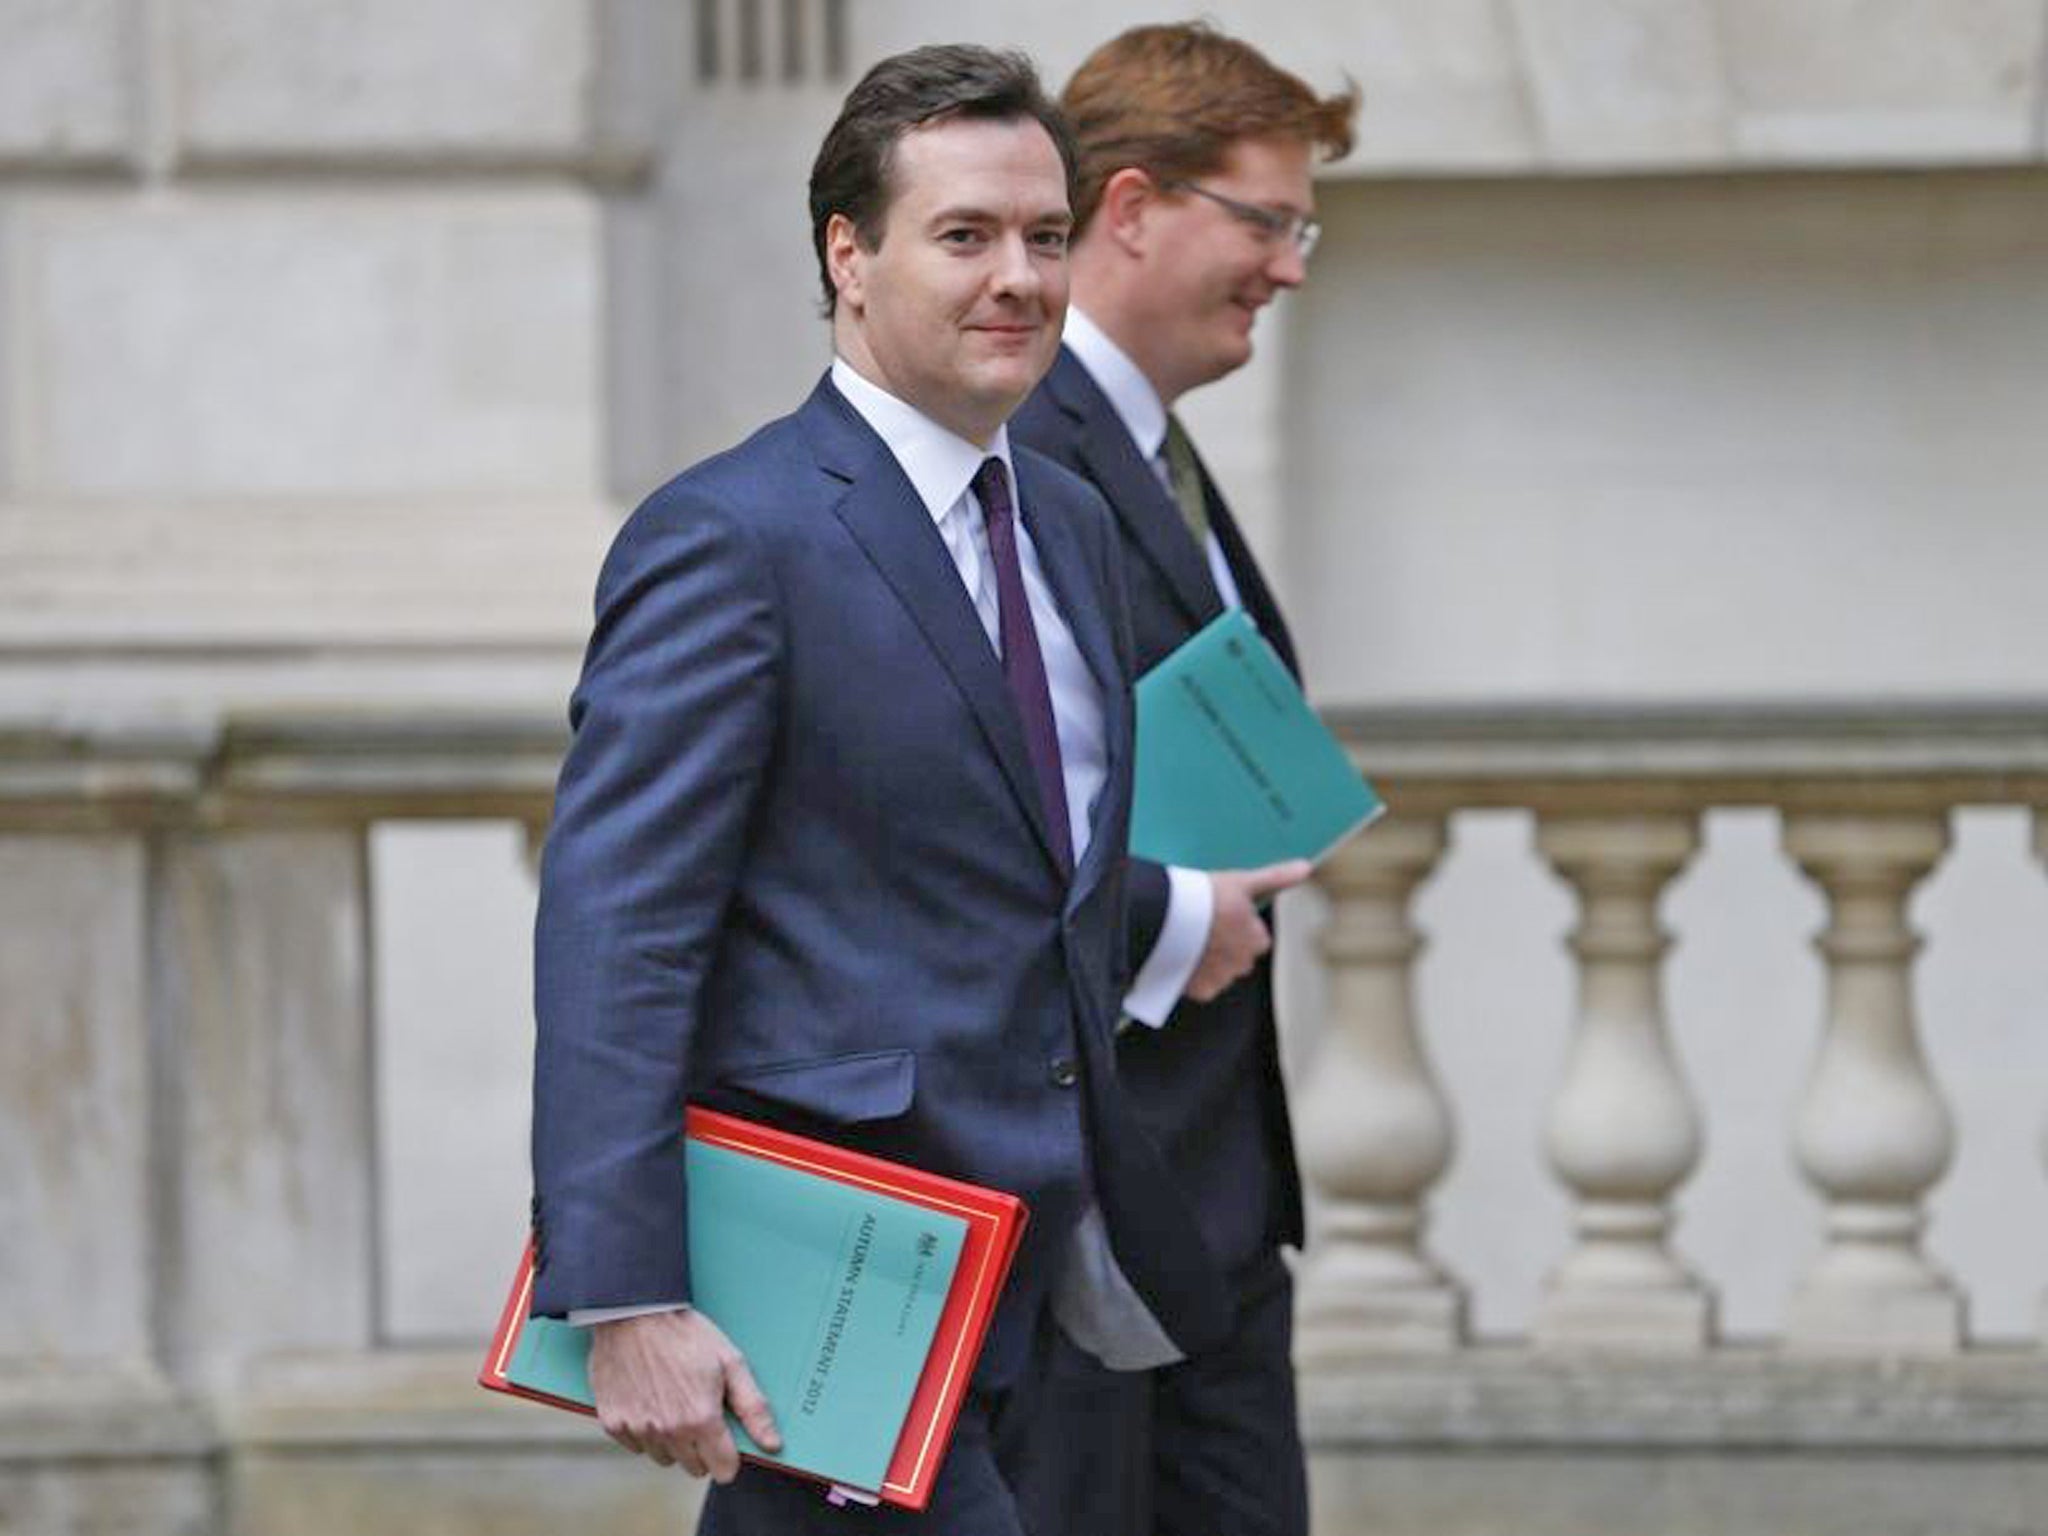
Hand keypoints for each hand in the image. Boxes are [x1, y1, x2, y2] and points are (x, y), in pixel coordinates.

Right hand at [587, 1309, 780, 1480]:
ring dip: (672, 1440)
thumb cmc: (685, 1333)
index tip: (726, 1438)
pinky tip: (650, 1401)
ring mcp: (639, 1430)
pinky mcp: (613, 1423)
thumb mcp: (731, 1362)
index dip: (729, 1455)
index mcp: (701, 1419)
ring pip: (665, 1458)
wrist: (635, 1312)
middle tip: (699, 1410)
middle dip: (702, 1446)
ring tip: (673, 1402)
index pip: (724, 1470)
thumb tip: (772, 1443)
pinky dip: (645, 1431)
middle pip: (695, 1467)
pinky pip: (636, 1446)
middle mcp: (669, 1432)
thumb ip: (753, 1408)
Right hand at [1186, 859, 1312, 1002]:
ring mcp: (1222, 979)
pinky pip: (1200, 986)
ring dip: (1210, 963)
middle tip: (1202, 928)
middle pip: (1238, 958)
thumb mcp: (1241, 882)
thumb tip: (1306, 867)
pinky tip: (1181, 958)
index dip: (1238, 927)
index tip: (1221, 916)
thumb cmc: (1208, 896)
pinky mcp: (1200, 990)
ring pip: (1220, 974)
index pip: (1256, 938)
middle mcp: (1243, 964)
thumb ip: (1276, 877)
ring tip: (1187, 942)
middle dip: (1226, 948)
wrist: (1168, 917)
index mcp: (1257, 940)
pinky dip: (1193, 977)